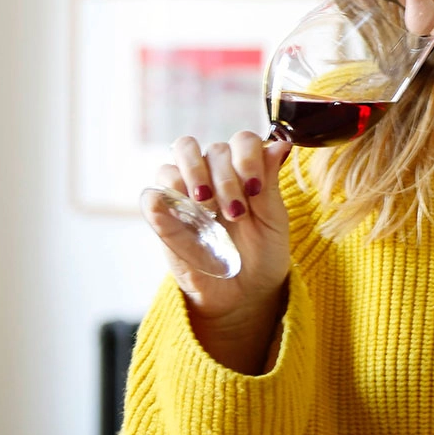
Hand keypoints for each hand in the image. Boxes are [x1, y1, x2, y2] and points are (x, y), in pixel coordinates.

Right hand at [141, 131, 292, 372]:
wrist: (247, 293)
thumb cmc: (264, 252)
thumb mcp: (274, 221)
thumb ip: (270, 183)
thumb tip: (281, 144)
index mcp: (243, 170)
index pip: (240, 141)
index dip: (247, 157)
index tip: (255, 188)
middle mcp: (213, 176)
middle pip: (209, 150)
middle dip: (225, 178)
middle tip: (236, 211)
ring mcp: (186, 195)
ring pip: (176, 160)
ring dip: (194, 177)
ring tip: (208, 209)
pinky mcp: (164, 219)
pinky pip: (152, 197)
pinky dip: (161, 198)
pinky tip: (182, 211)